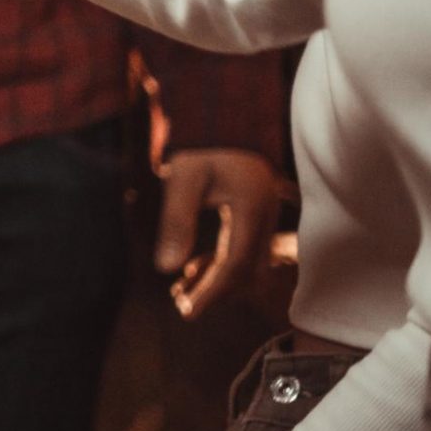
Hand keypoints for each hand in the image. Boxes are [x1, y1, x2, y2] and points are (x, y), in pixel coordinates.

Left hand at [156, 148, 282, 318]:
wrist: (221, 119)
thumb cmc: (199, 144)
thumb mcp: (182, 177)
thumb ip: (176, 221)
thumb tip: (165, 268)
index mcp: (252, 205)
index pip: (236, 263)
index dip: (212, 291)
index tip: (188, 311)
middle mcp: (265, 215)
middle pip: (246, 271)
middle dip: (216, 292)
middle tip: (183, 307)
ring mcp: (264, 216)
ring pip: (247, 265)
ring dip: (218, 281)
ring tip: (181, 292)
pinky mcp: (256, 216)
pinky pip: (245, 252)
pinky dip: (221, 266)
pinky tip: (192, 270)